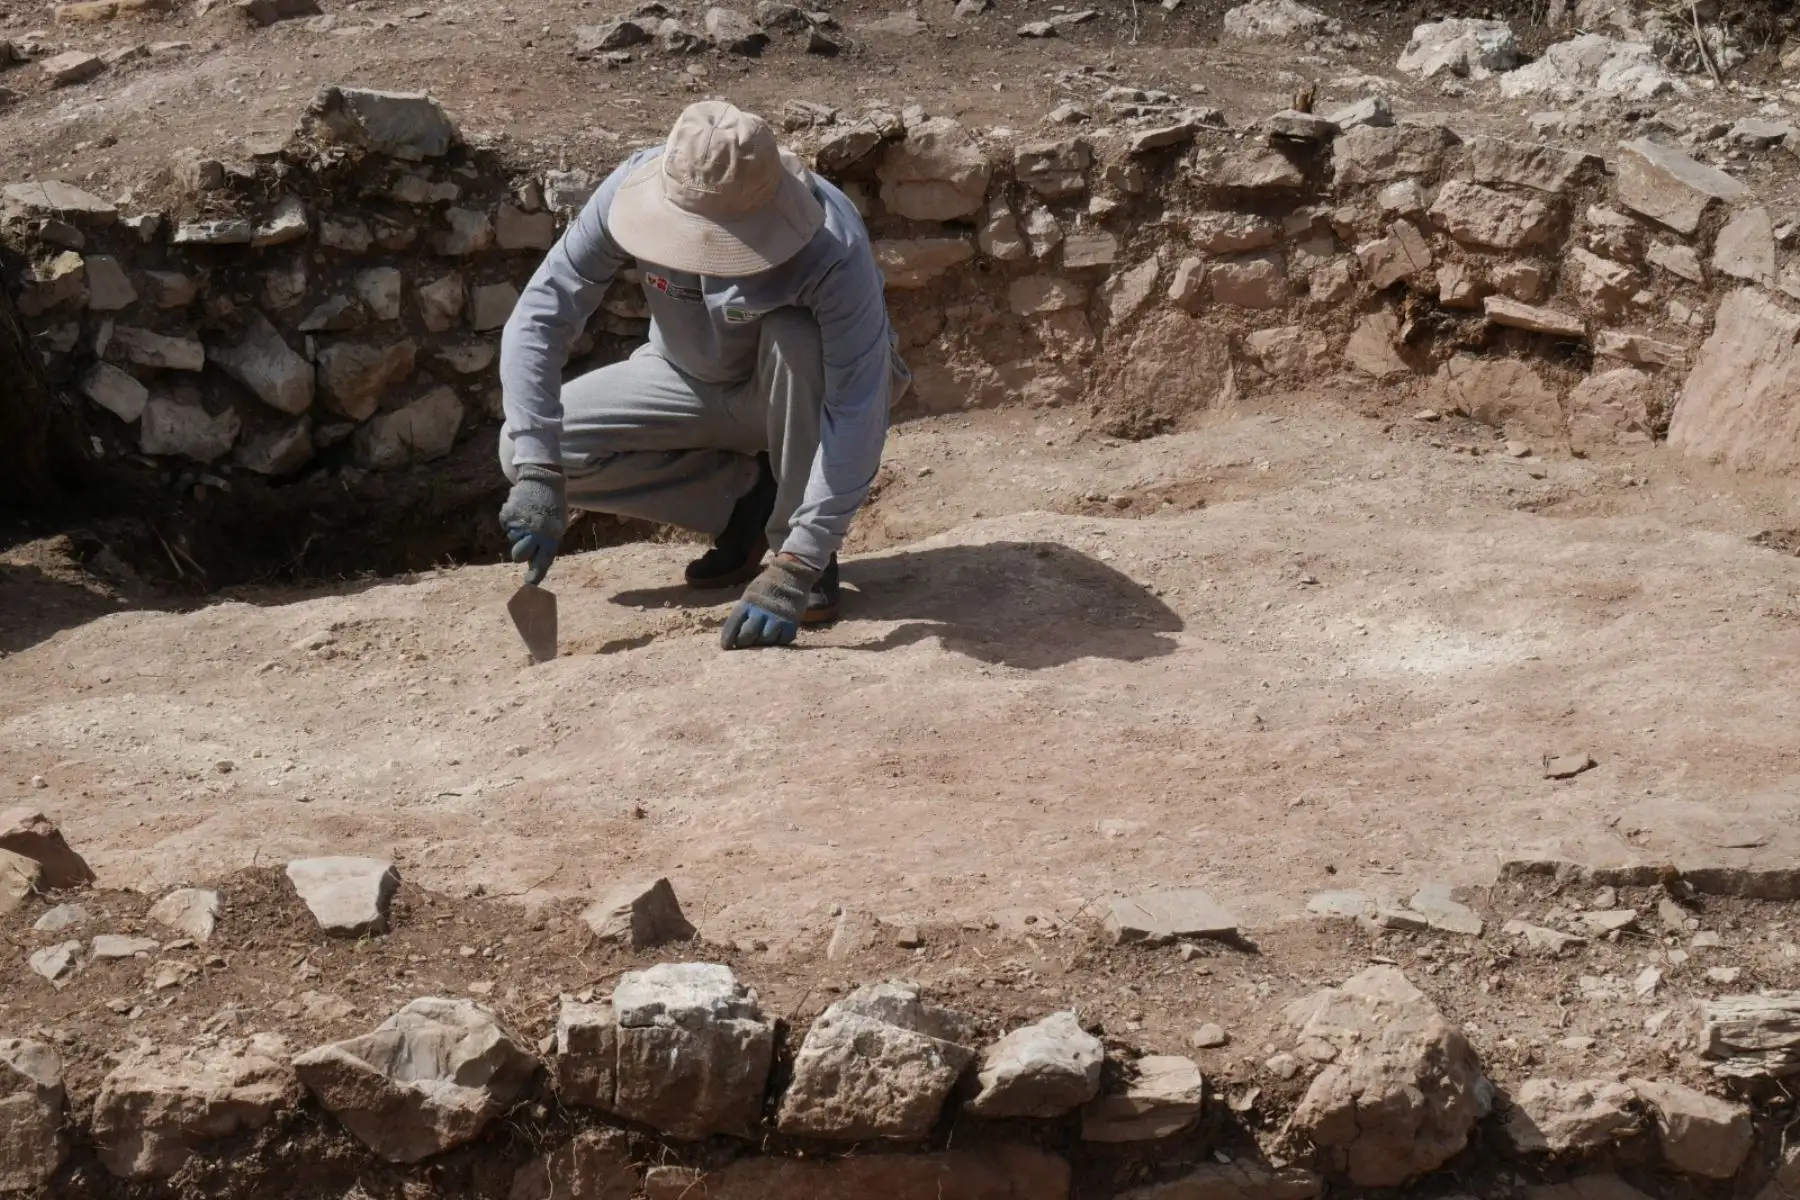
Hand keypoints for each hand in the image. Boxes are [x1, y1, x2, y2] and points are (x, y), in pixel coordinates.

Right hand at [499, 464, 565, 584]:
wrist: (543, 480)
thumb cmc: (553, 507)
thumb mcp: (558, 526)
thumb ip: (547, 544)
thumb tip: (532, 561)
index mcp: (551, 536)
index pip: (542, 560)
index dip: (536, 574)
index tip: (529, 584)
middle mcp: (534, 532)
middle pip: (519, 556)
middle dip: (520, 554)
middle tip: (524, 544)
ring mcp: (519, 524)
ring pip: (512, 540)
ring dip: (518, 534)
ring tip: (529, 519)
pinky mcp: (507, 515)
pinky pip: (507, 527)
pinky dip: (512, 522)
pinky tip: (522, 512)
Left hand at [721, 554, 819, 649]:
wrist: (792, 574)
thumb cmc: (767, 586)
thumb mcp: (750, 594)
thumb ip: (744, 612)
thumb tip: (735, 632)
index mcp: (747, 603)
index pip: (733, 625)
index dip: (728, 638)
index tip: (726, 646)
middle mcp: (761, 611)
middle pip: (748, 635)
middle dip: (744, 642)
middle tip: (745, 643)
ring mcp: (777, 617)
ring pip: (765, 640)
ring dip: (762, 642)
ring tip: (762, 639)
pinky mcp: (792, 622)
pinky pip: (783, 639)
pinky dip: (779, 640)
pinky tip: (776, 636)